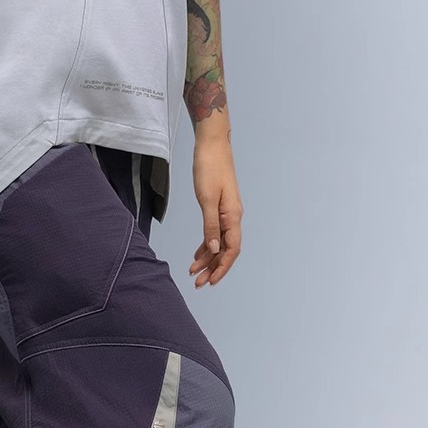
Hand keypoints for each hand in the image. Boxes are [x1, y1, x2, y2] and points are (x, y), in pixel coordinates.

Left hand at [188, 137, 241, 286]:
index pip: (231, 250)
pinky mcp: (218, 207)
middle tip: (198, 283)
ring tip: (194, 272)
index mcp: (233, 216)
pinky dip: (206, 244)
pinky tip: (198, 254)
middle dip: (213, 268)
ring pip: (219, 242)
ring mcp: (226, 212)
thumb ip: (210, 225)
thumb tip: (213, 250)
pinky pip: (214, 232)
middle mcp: (232, 217)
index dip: (222, 267)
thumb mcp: (206, 198)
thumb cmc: (209, 167)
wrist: (212, 144)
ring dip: (208, 259)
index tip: (211, 281)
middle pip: (225, 250)